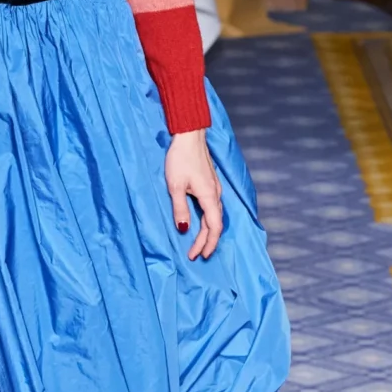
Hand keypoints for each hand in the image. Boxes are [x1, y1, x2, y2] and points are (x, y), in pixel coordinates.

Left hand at [165, 129, 222, 259]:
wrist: (189, 136)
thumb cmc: (180, 159)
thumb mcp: (175, 186)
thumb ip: (180, 209)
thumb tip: (183, 229)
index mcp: (209, 196)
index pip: (214, 227)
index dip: (208, 243)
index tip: (200, 255)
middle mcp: (216, 194)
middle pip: (214, 223)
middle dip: (206, 241)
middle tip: (195, 254)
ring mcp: (214, 188)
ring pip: (214, 215)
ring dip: (207, 231)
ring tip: (197, 243)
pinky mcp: (210, 183)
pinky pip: (212, 207)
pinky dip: (207, 220)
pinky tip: (200, 223)